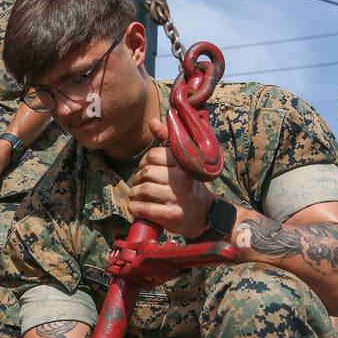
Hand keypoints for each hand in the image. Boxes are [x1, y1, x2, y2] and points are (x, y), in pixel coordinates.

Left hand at [127, 116, 211, 238]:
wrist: (203, 214)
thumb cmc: (187, 185)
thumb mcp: (182, 162)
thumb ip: (167, 140)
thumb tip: (152, 121)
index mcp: (185, 164)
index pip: (154, 155)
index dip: (144, 162)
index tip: (146, 168)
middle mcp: (183, 180)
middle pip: (146, 173)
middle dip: (137, 179)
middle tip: (140, 184)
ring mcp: (178, 199)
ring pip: (143, 190)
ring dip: (134, 193)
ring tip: (137, 195)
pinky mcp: (172, 216)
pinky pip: (144, 208)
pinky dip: (135, 207)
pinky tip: (136, 207)